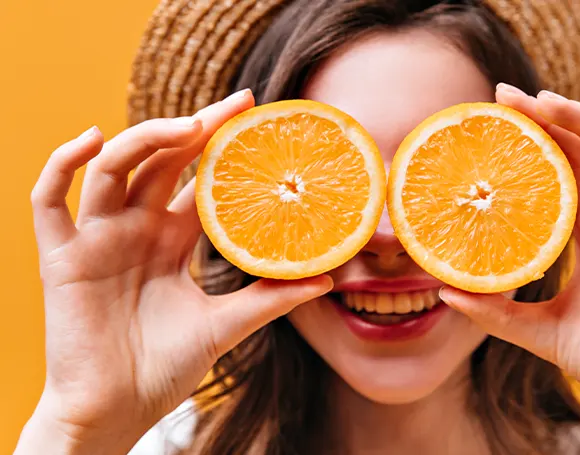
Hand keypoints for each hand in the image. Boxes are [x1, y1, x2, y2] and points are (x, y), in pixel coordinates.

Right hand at [18, 89, 332, 453]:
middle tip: (235, 105)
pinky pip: (48, 202)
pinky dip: (61, 166)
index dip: (220, 145)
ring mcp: (97, 239)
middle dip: (194, 128)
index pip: (195, 179)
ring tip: (188, 127)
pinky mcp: (61, 258)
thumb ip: (270, 299)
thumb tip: (327, 278)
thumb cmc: (165, 367)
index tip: (256, 116)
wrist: (118, 411)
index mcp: (170, 240)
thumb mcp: (224, 325)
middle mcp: (135, 229)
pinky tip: (89, 139)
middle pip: (159, 160)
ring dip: (145, 138)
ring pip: (113, 168)